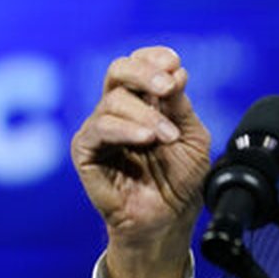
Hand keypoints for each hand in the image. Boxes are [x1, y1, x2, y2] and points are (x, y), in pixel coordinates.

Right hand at [71, 46, 210, 277]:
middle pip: (119, 70)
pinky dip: (126, 129)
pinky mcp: (86, 152)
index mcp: (145, 101)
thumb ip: (181, 106)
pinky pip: (99, 129)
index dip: (154, 57)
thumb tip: (175, 71)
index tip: (175, 63)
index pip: (140, 63)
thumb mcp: (192, 137)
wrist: (169, 220)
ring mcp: (101, 130)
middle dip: (145, 72)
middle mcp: (120, 110)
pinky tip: (147, 139)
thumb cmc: (181, 180)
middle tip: (167, 86)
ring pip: (113, 100)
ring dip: (146, 115)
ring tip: (167, 137)